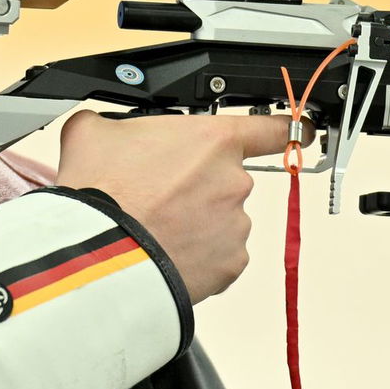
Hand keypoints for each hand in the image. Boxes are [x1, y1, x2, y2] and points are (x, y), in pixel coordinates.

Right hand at [56, 110, 295, 304]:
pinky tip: (164, 251)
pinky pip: (218, 257)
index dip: (283, 128)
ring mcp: (236, 226)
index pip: (270, 128)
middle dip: (197, 187)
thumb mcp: (93, 132)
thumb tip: (103, 126)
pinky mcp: (230, 266)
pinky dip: (197, 256)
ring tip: (154, 228)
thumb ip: (113, 123)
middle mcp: (234, 181)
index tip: (296, 130)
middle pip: (226, 179)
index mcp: (213, 140)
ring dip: (196, 223)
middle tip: (158, 195)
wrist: (97, 255)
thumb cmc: (100, 192)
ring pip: (221, 220)